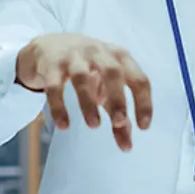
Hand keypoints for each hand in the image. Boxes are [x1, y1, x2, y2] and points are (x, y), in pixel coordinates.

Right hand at [16, 33, 152, 150]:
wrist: (50, 46)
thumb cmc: (88, 69)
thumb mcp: (106, 91)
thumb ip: (118, 118)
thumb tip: (127, 147)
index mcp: (120, 58)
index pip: (139, 79)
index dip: (144, 102)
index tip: (143, 126)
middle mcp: (99, 53)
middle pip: (113, 72)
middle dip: (118, 98)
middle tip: (119, 122)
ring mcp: (74, 57)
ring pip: (82, 77)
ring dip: (88, 102)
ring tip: (94, 125)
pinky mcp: (52, 64)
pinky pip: (54, 86)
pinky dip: (59, 106)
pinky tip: (64, 125)